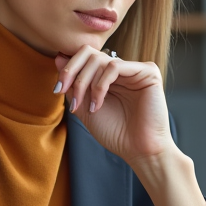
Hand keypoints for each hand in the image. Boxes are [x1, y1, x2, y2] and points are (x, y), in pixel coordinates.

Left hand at [54, 46, 171, 166]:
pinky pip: (115, 67)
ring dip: (85, 83)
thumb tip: (59, 57)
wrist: (138, 151)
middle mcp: (123, 70)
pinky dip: (101, 85)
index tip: (57, 89)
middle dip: (72, 72)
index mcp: (110, 76)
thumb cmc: (115, 133)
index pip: (85, 57)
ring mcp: (135, 70)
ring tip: (87, 107)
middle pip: (90, 53)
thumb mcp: (85, 108)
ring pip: (100, 59)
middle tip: (63, 91)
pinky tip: (98, 105)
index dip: (68, 68)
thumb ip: (74, 85)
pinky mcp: (148, 72)